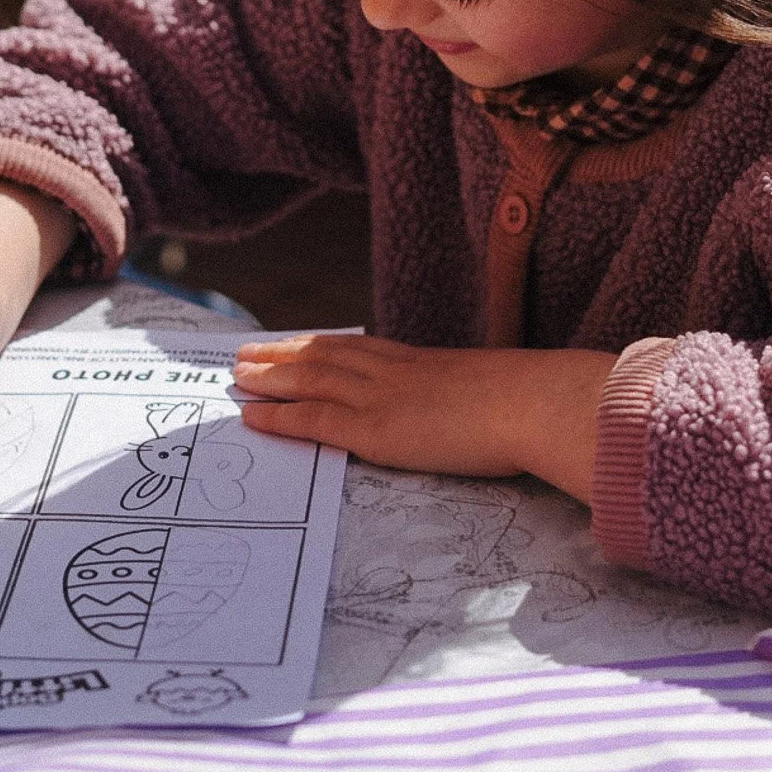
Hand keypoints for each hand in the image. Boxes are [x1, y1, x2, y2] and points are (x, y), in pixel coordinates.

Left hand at [233, 336, 613, 502]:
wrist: (534, 402)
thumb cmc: (531, 402)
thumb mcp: (496, 391)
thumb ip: (476, 398)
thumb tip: (485, 412)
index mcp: (424, 362)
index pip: (360, 348)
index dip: (322, 345)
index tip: (296, 342)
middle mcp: (395, 372)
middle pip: (325, 355)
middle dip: (282, 353)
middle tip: (246, 352)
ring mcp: (381, 397)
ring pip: (310, 379)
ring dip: (269, 377)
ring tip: (238, 375)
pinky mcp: (375, 429)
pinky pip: (314, 420)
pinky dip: (279, 417)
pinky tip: (252, 416)